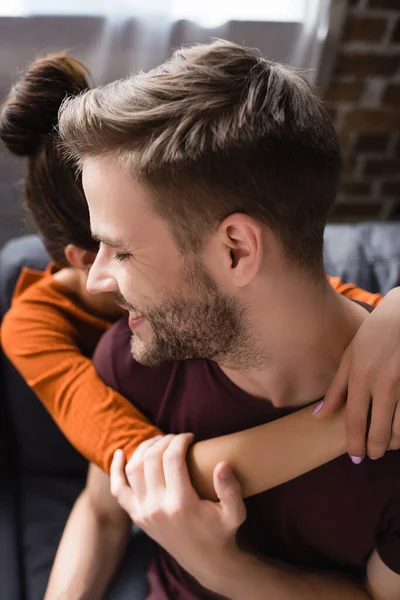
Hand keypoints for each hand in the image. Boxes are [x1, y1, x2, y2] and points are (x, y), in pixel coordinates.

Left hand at [110, 434, 245, 590]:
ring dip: (144, 449)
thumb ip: (230, 489)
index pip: (172, 458)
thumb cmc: (221, 532)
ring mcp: (143, 513)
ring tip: (160, 441)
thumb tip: (222, 464)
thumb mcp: (235, 513)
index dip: (180, 440)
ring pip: (133, 469)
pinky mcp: (137, 516)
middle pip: (151, 459)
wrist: (205, 561)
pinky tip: (120, 453)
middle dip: (164, 441)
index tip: (191, 437)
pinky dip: (115, 470)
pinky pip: (118, 490)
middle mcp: (157, 507)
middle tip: (177, 438)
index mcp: (181, 504)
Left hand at [314, 288, 399, 461]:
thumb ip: (335, 389)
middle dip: (375, 449)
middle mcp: (383, 383)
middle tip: (371, 455)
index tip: (355, 458)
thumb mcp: (350, 357)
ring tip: (387, 444)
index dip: (354, 445)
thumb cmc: (374, 335)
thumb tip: (319, 416)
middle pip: (379, 432)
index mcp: (360, 376)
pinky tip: (399, 430)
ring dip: (393, 442)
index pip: (355, 421)